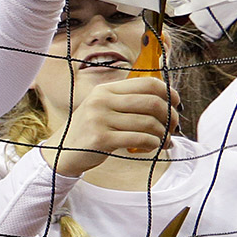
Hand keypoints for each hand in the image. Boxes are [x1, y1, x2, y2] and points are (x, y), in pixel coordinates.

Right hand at [41, 74, 175, 176]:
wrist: (60, 153)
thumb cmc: (88, 132)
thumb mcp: (102, 109)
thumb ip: (126, 102)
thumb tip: (166, 101)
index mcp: (105, 90)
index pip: (147, 83)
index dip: (169, 93)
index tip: (175, 104)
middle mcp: (101, 101)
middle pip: (152, 102)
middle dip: (170, 116)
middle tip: (172, 127)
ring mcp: (99, 119)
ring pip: (148, 123)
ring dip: (163, 134)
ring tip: (164, 141)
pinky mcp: (100, 139)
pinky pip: (139, 139)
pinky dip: (153, 144)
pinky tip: (152, 147)